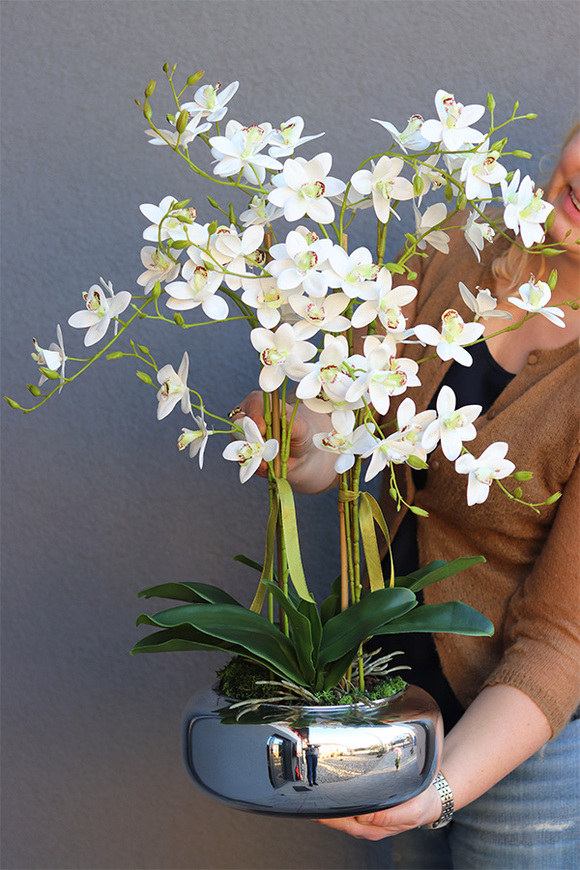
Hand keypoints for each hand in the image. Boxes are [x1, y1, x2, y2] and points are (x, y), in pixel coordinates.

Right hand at [231, 391, 336, 492]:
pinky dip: (252, 464)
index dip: (256, 417)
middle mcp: (247, 416)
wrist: (297, 451)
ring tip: (267, 462)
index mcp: (261, 403)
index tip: (263, 429)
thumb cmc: (299, 432)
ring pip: (237, 442)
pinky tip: (265, 466)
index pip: (253, 404)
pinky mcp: (242, 451)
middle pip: (239, 423)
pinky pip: (241, 458)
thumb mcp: (301, 428)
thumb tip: (284, 423)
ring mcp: (242, 434)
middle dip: (251, 438)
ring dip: (252, 453)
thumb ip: (293, 424)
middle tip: (264, 449)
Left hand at [316, 782, 441, 840]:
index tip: (315, 804)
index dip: (328, 815)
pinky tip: (328, 793)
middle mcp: (366, 824)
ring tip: (311, 793)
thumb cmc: (420, 805)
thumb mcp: (411, 810)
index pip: (344, 822)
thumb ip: (390, 816)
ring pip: (340, 814)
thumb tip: (367, 816)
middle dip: (321, 810)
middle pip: (337, 819)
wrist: (430, 800)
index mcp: (374, 827)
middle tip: (305, 795)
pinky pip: (347, 808)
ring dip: (326, 806)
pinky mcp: (366, 810)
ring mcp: (365, 818)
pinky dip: (336, 801)